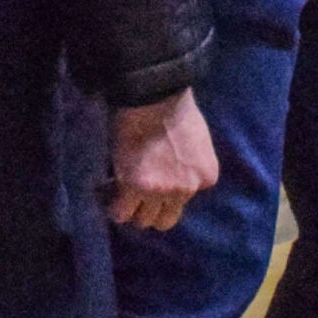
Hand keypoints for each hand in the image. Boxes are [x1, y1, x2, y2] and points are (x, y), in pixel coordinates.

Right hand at [109, 89, 218, 229]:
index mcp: (207, 177)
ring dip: (132, 209)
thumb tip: (173, 175)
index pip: (186, 200)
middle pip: (167, 220)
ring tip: (122, 195)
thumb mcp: (197, 142)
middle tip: (138, 196)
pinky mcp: (135, 188)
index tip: (156, 181)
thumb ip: (189, 165)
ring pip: (144, 220)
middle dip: (152, 210)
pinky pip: (121, 213)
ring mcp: (162, 191)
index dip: (167, 193)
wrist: (155, 96)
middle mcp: (188, 189)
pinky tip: (110, 195)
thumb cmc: (175, 109)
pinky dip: (115, 207)